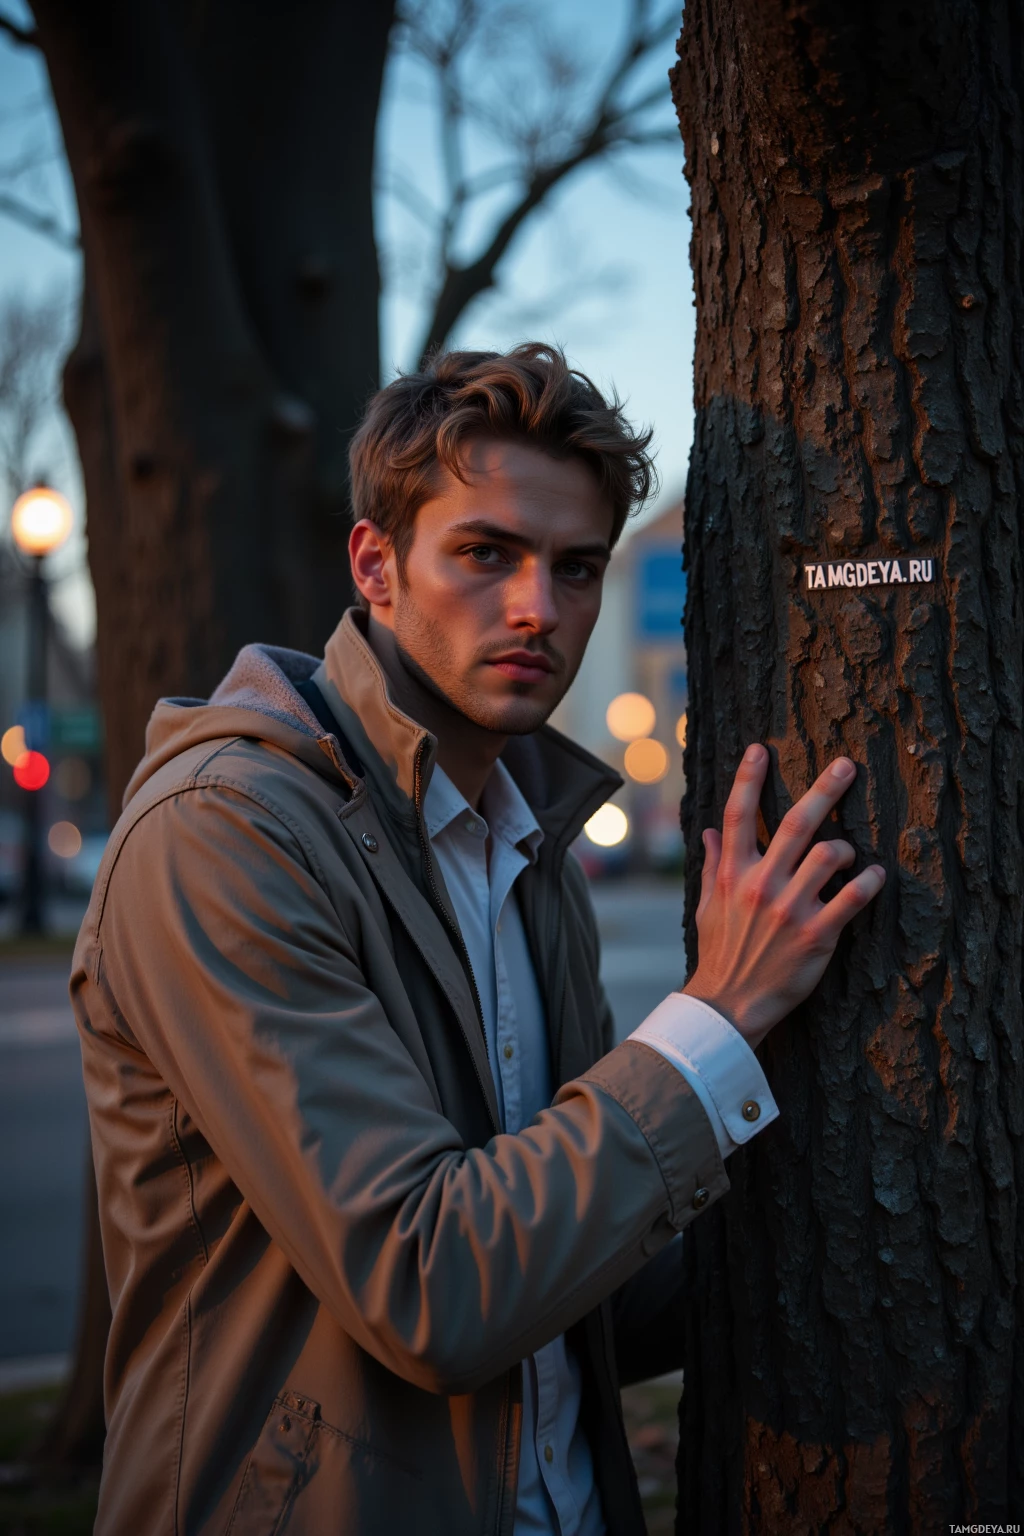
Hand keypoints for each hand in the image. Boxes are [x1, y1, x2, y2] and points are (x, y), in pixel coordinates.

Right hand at [684, 744, 884, 1047]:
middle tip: (846, 766)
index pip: (738, 815)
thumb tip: (710, 831)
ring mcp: (790, 908)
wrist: (728, 1004)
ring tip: (850, 853)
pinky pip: (851, 898)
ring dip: (845, 847)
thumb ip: (714, 865)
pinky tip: (876, 875)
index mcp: (734, 873)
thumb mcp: (708, 906)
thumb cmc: (720, 952)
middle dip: (824, 789)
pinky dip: (869, 882)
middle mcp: (761, 884)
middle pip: (795, 823)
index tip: (759, 749)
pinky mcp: (817, 934)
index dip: (747, 779)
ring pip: (828, 855)